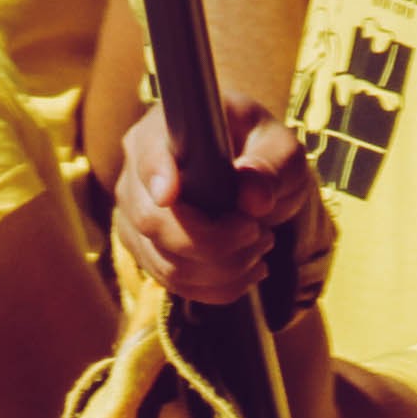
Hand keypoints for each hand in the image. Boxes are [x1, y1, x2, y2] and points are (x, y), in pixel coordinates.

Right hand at [114, 97, 324, 308]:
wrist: (252, 178)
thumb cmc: (262, 152)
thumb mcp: (282, 149)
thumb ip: (272, 166)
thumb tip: (252, 198)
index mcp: (165, 130)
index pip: (149, 156)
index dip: (155, 177)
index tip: (169, 195)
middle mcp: (136, 173)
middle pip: (152, 222)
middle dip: (213, 241)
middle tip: (259, 232)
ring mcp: (134, 216)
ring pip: (167, 263)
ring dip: (224, 267)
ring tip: (262, 244)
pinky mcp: (145, 252)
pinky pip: (175, 284)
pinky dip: (219, 287)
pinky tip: (250, 268)